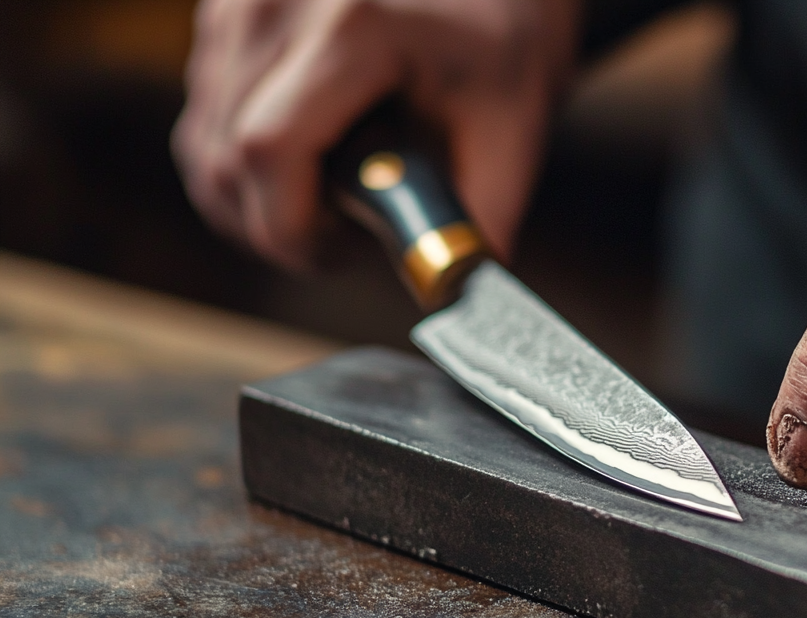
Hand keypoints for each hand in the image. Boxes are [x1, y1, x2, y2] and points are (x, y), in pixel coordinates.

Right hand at [173, 0, 577, 270]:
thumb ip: (475, 229)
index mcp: (350, 25)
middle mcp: (275, 2)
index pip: (267, 152)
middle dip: (278, 226)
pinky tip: (312, 158)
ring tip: (338, 197)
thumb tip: (448, 306)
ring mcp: (238, 2)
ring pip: (202, 144)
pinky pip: (205, 114)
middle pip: (222, 158)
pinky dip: (243, 162)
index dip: (292, 231)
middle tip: (348, 237)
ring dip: (257, 200)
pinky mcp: (222, 11)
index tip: (341, 255)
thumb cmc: (505, 48)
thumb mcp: (512, 138)